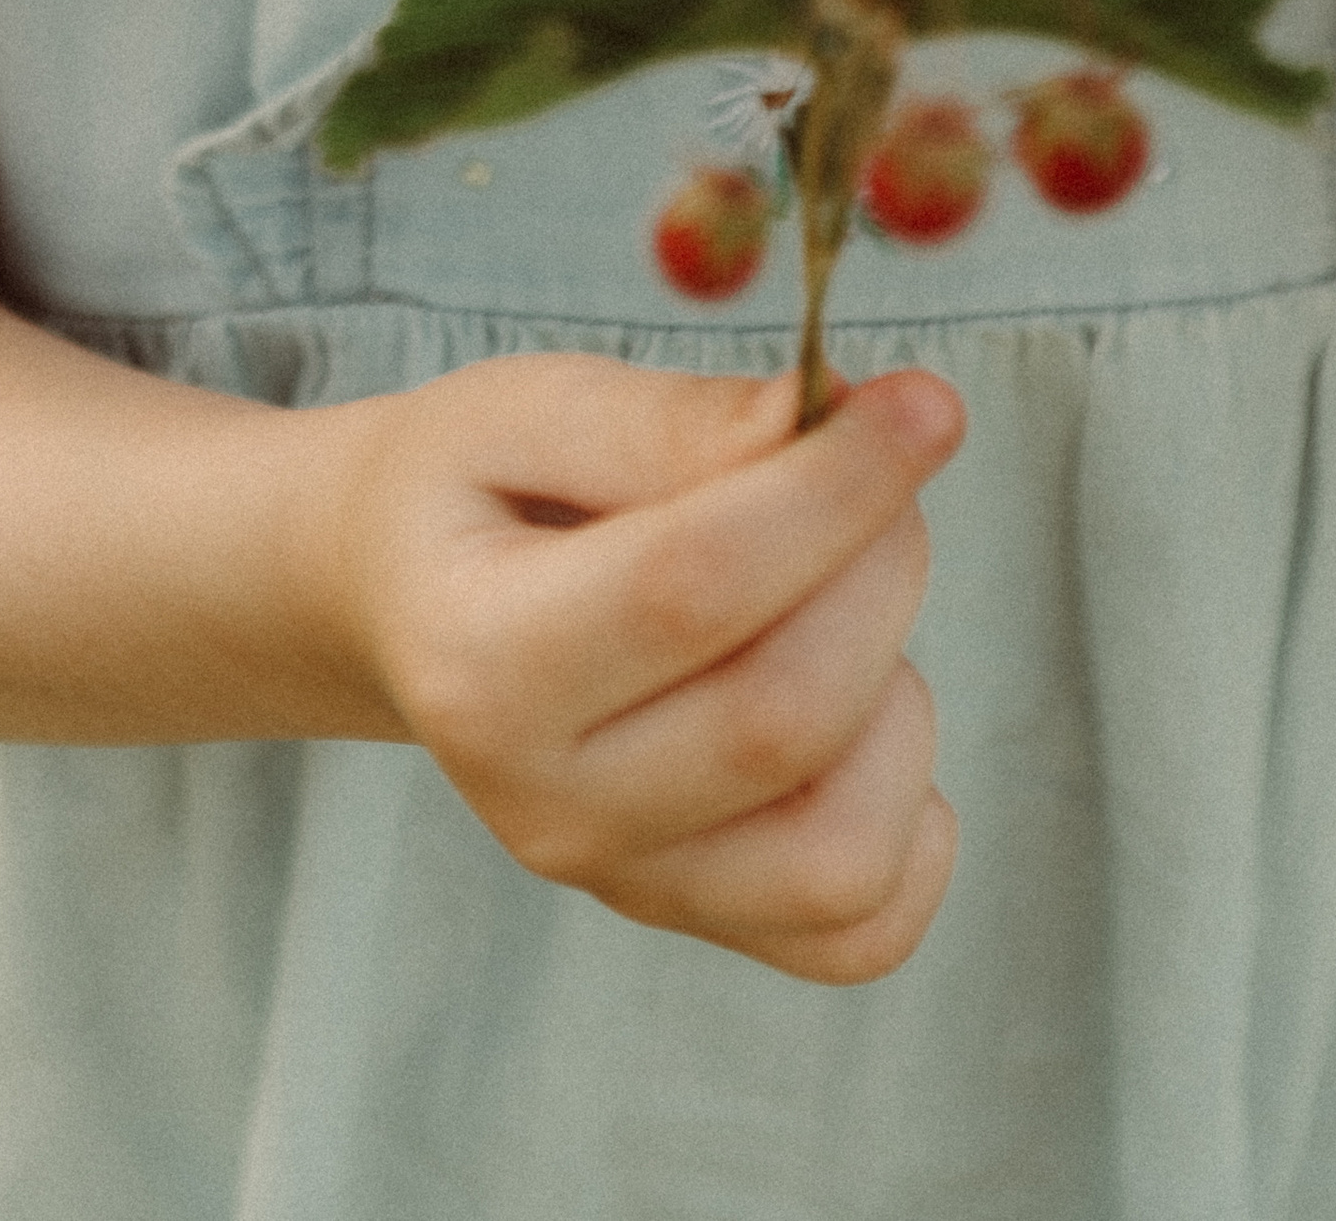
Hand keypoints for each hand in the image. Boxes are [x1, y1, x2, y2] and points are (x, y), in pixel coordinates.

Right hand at [326, 354, 964, 981]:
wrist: (410, 606)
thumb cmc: (482, 488)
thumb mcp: (533, 406)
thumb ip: (679, 419)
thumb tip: (834, 413)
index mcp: (479, 660)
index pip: (689, 589)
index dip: (834, 491)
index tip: (925, 404)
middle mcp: (543, 805)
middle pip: (782, 715)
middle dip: (878, 562)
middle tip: (874, 470)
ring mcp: (621, 881)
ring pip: (841, 848)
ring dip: (895, 693)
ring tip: (839, 598)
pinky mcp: (695, 922)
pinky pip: (861, 931)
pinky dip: (909, 820)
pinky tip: (866, 712)